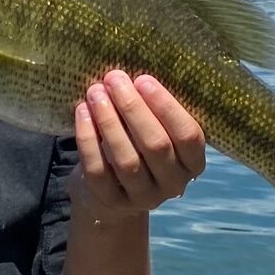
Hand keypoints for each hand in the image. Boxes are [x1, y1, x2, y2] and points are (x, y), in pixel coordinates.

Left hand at [73, 70, 205, 219]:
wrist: (111, 189)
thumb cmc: (138, 144)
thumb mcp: (154, 128)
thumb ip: (153, 108)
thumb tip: (133, 73)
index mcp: (192, 162)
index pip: (188, 136)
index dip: (167, 107)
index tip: (143, 79)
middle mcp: (173, 183)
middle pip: (156, 146)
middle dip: (133, 108)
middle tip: (114, 79)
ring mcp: (143, 197)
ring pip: (127, 160)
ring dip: (109, 122)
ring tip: (95, 93)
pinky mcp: (112, 201)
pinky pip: (98, 170)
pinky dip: (88, 139)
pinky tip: (82, 113)